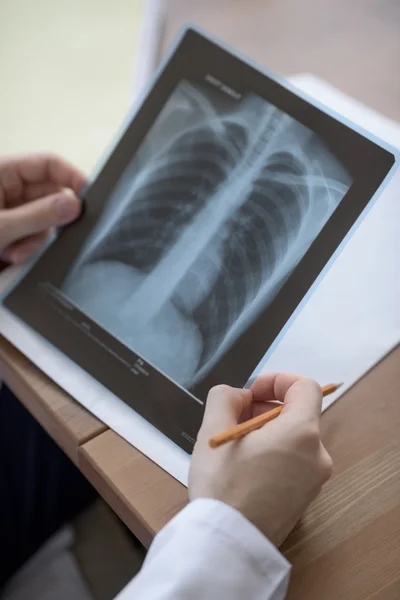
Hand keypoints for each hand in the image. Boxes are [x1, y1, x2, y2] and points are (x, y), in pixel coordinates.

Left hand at [0, 154, 84, 263]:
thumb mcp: (1, 225)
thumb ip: (38, 215)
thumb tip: (74, 206)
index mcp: (2, 171)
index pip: (48, 164)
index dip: (71, 177)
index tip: (90, 198)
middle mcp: (8, 186)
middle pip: (49, 196)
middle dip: (49, 221)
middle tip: (52, 237)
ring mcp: (9, 207)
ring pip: (43, 220)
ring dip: (35, 239)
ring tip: (16, 253)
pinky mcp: (9, 227)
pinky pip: (31, 234)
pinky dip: (25, 247)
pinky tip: (10, 255)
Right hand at [189, 373, 332, 546]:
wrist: (229, 545)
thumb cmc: (222, 485)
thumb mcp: (213, 431)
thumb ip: (225, 398)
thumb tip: (240, 396)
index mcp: (301, 433)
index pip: (305, 387)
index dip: (277, 380)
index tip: (250, 393)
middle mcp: (317, 455)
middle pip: (297, 413)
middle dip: (264, 408)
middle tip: (232, 420)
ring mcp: (315, 480)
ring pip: (294, 439)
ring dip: (266, 431)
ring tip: (234, 446)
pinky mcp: (306, 498)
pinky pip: (294, 462)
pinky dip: (273, 453)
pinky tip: (244, 468)